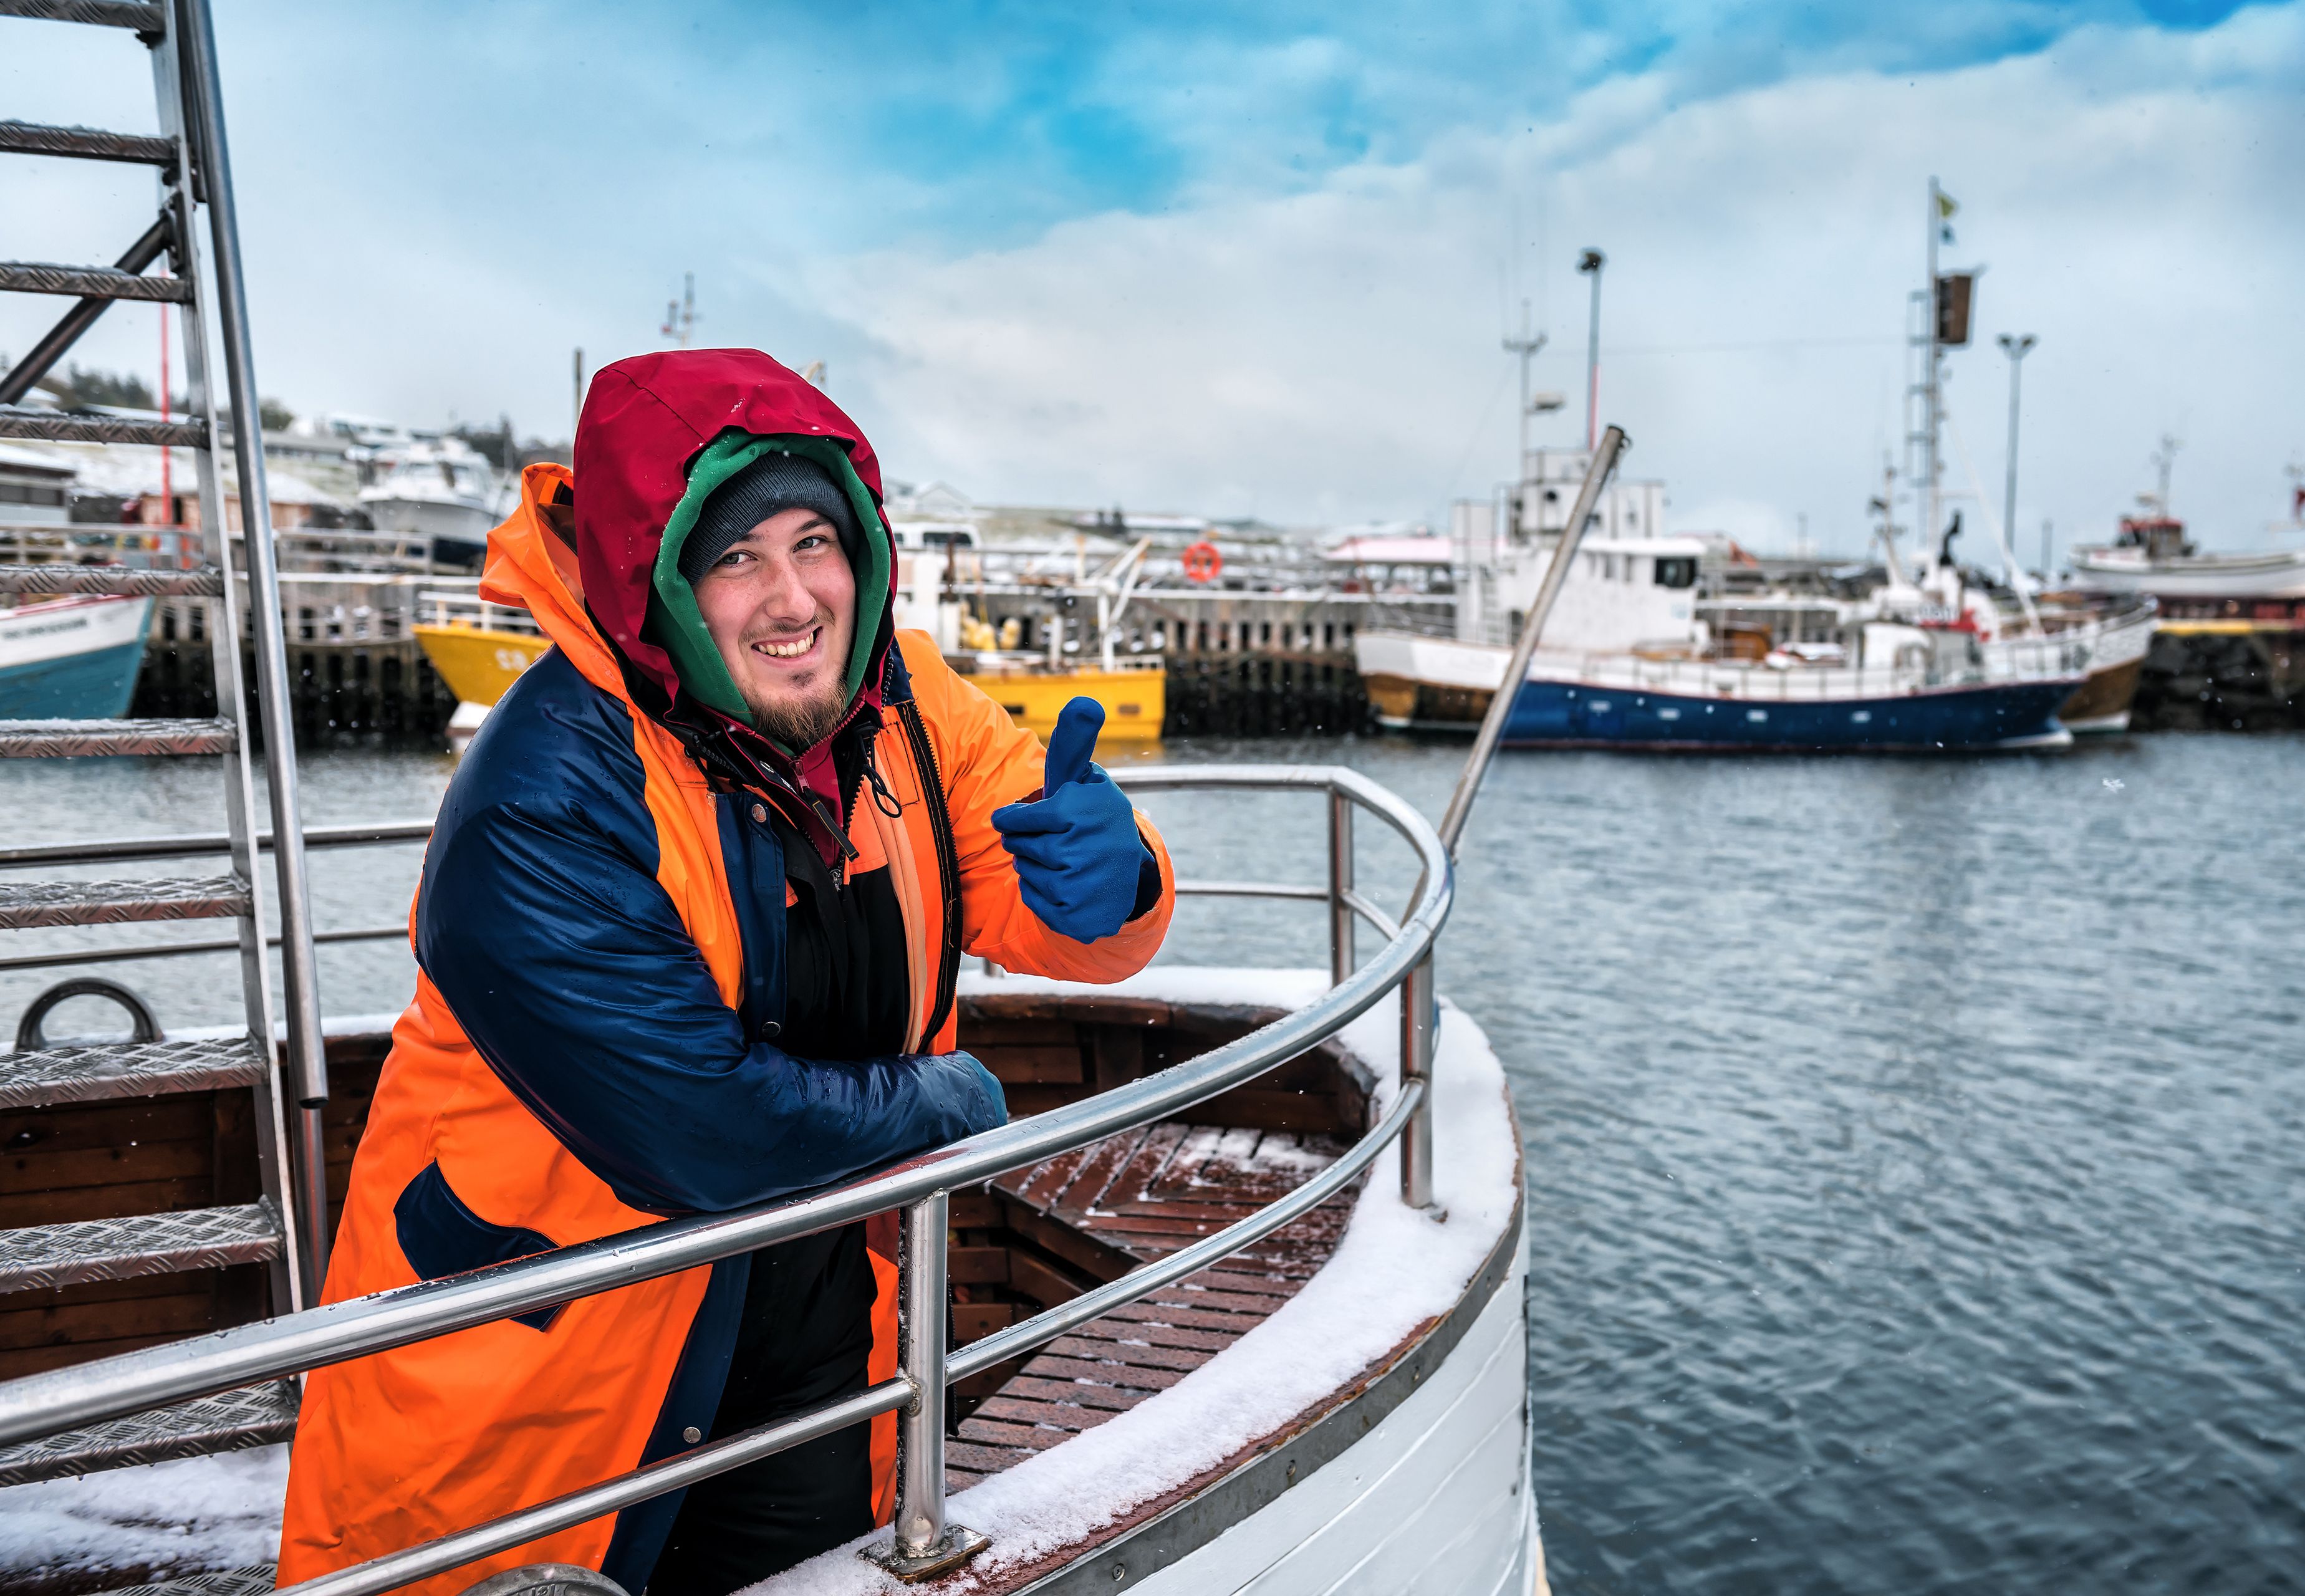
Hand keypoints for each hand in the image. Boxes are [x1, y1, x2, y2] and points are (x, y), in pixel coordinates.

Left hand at [991, 698, 1152, 942]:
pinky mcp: (1078, 917)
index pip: (1016, 820)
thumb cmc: (1093, 817)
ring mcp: (1082, 886)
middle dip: (1027, 841)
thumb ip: (1074, 742)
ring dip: (1034, 866)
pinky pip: (1034, 901)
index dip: (1014, 819)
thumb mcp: (1085, 779)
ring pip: (1025, 873)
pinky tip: (1063, 883)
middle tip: (1051, 839)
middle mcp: (1083, 850)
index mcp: (1080, 812)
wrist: (1129, 871)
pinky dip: (1040, 893)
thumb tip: (1085, 701)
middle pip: (1018, 847)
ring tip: (1061, 860)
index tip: (1019, 819)